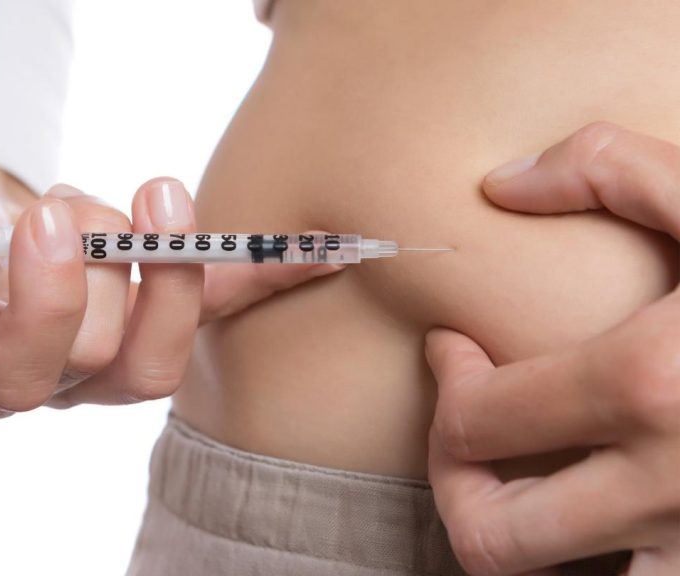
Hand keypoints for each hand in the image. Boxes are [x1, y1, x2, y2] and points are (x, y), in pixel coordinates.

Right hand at [0, 159, 343, 416]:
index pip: (20, 371)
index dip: (43, 305)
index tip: (50, 220)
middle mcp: (54, 380)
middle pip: (112, 366)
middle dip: (116, 277)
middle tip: (97, 201)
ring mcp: (112, 356)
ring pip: (166, 350)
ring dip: (175, 269)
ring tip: (152, 197)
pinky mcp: (159, 314)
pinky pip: (221, 307)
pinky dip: (269, 278)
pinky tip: (324, 251)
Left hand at [425, 123, 679, 575]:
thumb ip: (613, 173)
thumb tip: (501, 184)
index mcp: (652, 386)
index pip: (477, 420)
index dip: (445, 387)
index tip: (454, 351)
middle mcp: (672, 489)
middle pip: (493, 536)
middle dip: (457, 483)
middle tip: (464, 436)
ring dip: (522, 546)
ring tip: (522, 490)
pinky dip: (602, 567)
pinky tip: (603, 517)